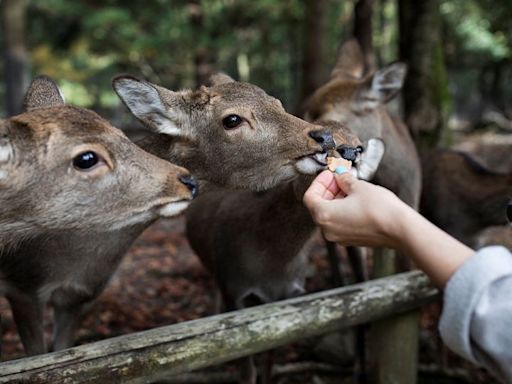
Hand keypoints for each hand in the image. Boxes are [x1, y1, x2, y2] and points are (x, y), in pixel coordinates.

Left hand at [304, 170, 474, 286]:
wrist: (400, 229)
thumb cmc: (379, 208)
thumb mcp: (358, 186)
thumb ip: (344, 179)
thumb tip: (339, 174)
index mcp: (324, 216)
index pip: (310, 197)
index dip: (319, 182)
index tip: (331, 173)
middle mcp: (327, 229)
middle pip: (318, 206)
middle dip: (328, 189)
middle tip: (340, 176)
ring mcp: (338, 237)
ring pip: (329, 214)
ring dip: (336, 198)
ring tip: (350, 185)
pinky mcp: (350, 239)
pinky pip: (339, 222)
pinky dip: (343, 209)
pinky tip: (356, 198)